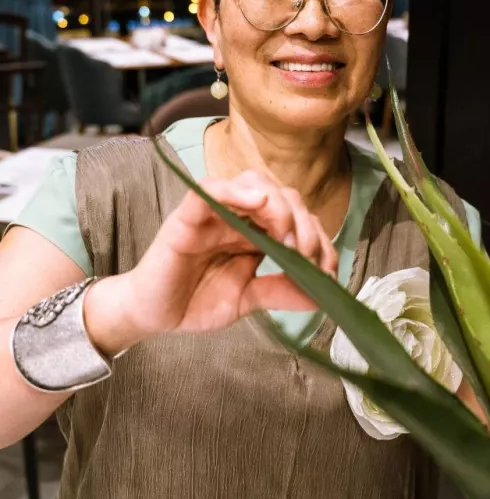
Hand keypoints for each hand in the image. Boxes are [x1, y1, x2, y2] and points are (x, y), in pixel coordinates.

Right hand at [85, 171, 336, 354]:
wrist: (152, 316)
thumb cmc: (195, 301)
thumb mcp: (248, 299)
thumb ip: (281, 291)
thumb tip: (324, 296)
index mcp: (256, 231)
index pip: (297, 216)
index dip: (319, 237)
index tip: (327, 270)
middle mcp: (239, 215)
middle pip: (282, 195)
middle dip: (305, 223)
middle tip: (308, 256)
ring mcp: (214, 212)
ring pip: (253, 182)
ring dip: (279, 206)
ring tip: (286, 238)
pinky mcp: (187, 216)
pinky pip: (209, 189)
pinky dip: (234, 190)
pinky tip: (256, 203)